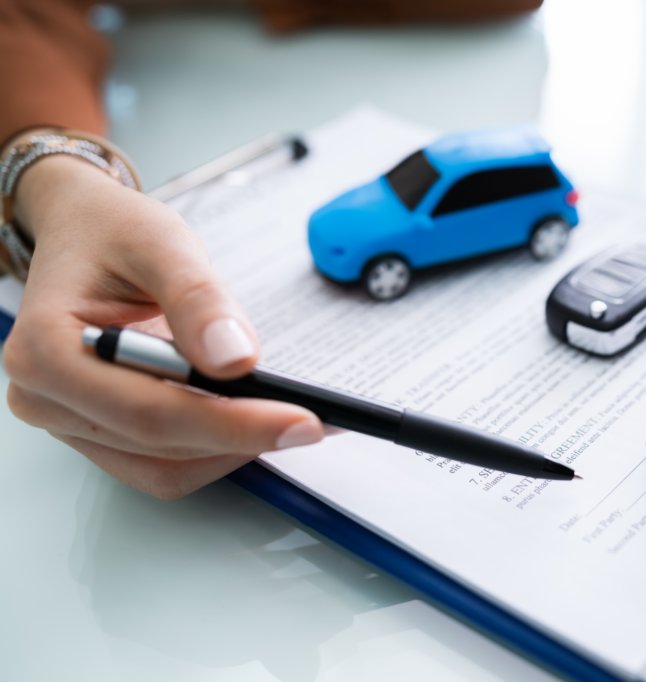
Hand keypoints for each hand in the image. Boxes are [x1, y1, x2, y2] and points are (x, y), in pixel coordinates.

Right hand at [3, 152, 330, 498]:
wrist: (86, 233)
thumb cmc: (111, 233)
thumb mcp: (161, 243)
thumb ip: (198, 299)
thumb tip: (235, 360)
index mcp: (46, 350)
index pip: (150, 410)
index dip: (231, 423)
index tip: (298, 418)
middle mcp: (47, 397)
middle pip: (159, 445)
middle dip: (245, 437)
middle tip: (313, 421)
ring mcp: (71, 422)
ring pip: (166, 467)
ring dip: (234, 449)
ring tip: (293, 417)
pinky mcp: (101, 433)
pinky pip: (165, 464)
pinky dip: (217, 448)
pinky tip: (257, 420)